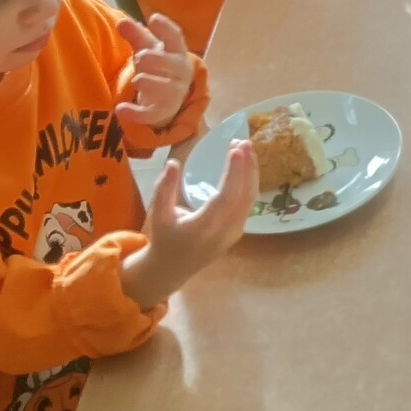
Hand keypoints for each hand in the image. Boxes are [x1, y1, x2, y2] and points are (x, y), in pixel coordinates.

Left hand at [115, 12, 197, 128]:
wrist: (167, 98)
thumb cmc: (158, 66)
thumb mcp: (147, 48)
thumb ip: (135, 35)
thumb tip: (121, 21)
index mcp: (177, 53)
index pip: (176, 38)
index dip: (166, 28)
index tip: (153, 18)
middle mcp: (179, 73)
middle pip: (173, 65)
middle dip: (157, 60)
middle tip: (140, 57)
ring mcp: (173, 93)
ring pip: (166, 88)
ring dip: (151, 83)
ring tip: (137, 80)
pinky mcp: (161, 112)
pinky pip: (151, 114)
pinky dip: (136, 113)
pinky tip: (120, 109)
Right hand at [120, 148, 257, 308]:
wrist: (172, 269)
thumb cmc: (164, 239)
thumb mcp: (159, 215)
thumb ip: (165, 189)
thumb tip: (173, 163)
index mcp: (204, 227)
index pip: (226, 198)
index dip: (234, 173)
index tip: (236, 149)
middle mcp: (225, 231)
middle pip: (245, 196)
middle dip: (248, 167)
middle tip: (244, 141)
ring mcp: (235, 232)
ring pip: (251, 199)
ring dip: (251, 172)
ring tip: (245, 148)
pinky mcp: (238, 231)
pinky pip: (249, 204)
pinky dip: (249, 182)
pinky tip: (245, 166)